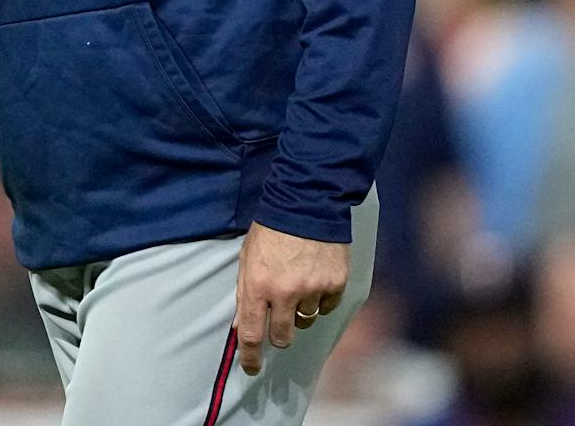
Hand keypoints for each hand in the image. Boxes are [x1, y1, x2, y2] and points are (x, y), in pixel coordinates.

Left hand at [234, 222, 348, 375]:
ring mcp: (311, 290)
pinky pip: (325, 307)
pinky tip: (314, 278)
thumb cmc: (271, 230)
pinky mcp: (334, 285)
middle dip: (278, 334)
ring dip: (298, 313)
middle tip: (277, 320)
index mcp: (256, 284)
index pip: (251, 333)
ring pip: (304, 322)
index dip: (250, 356)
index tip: (250, 368)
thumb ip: (244, 292)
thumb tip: (240, 325)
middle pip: (281, 336)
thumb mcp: (247, 258)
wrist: (306, 205)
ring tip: (297, 285)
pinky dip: (319, 300)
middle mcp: (284, 292)